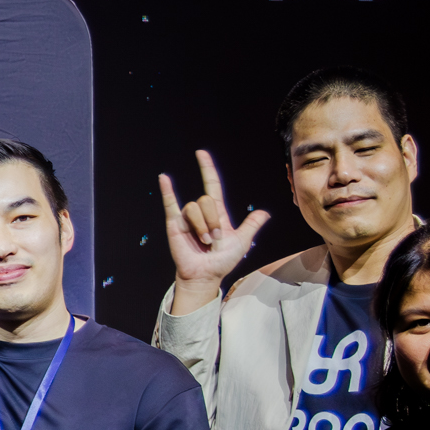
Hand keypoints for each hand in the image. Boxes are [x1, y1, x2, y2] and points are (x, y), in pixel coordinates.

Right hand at [156, 150, 267, 305]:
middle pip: (206, 200)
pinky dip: (167, 191)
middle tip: (215, 239)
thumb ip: (251, 225)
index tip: (201, 154)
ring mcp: (187, 218)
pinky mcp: (175, 224)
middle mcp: (201, 212)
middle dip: (213, 220)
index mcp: (217, 213)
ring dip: (202, 226)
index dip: (207, 169)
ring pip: (194, 208)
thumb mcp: (242, 242)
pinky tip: (164, 178)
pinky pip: (171, 204)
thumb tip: (265, 213)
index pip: (212, 185)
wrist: (206, 275)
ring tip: (204, 242)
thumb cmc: (222, 261)